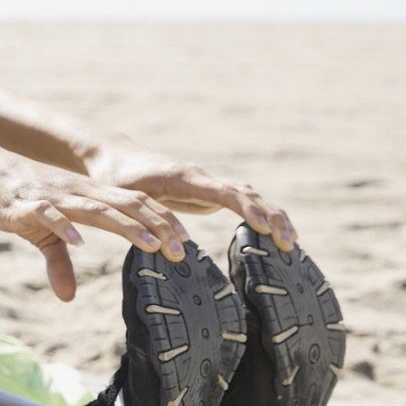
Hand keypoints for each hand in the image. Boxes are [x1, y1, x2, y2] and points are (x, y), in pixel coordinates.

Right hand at [0, 144, 190, 301]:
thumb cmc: (16, 195)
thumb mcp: (41, 231)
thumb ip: (59, 261)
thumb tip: (68, 298)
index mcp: (86, 194)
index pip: (133, 203)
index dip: (161, 220)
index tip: (186, 243)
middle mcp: (76, 192)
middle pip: (125, 205)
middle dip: (157, 227)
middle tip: (181, 251)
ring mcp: (53, 196)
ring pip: (96, 208)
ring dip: (126, 226)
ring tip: (150, 244)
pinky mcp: (26, 204)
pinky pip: (50, 214)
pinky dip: (66, 226)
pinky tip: (79, 240)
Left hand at [84, 136, 296, 249]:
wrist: (115, 156)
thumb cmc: (116, 178)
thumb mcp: (126, 200)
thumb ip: (148, 221)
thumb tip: (175, 249)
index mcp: (184, 177)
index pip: (224, 191)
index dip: (247, 209)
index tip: (265, 228)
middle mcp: (201, 177)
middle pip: (246, 193)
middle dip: (270, 215)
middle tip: (288, 243)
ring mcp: (207, 183)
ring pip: (248, 195)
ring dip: (271, 215)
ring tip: (290, 243)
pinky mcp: (207, 192)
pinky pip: (240, 201)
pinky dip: (260, 214)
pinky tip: (274, 235)